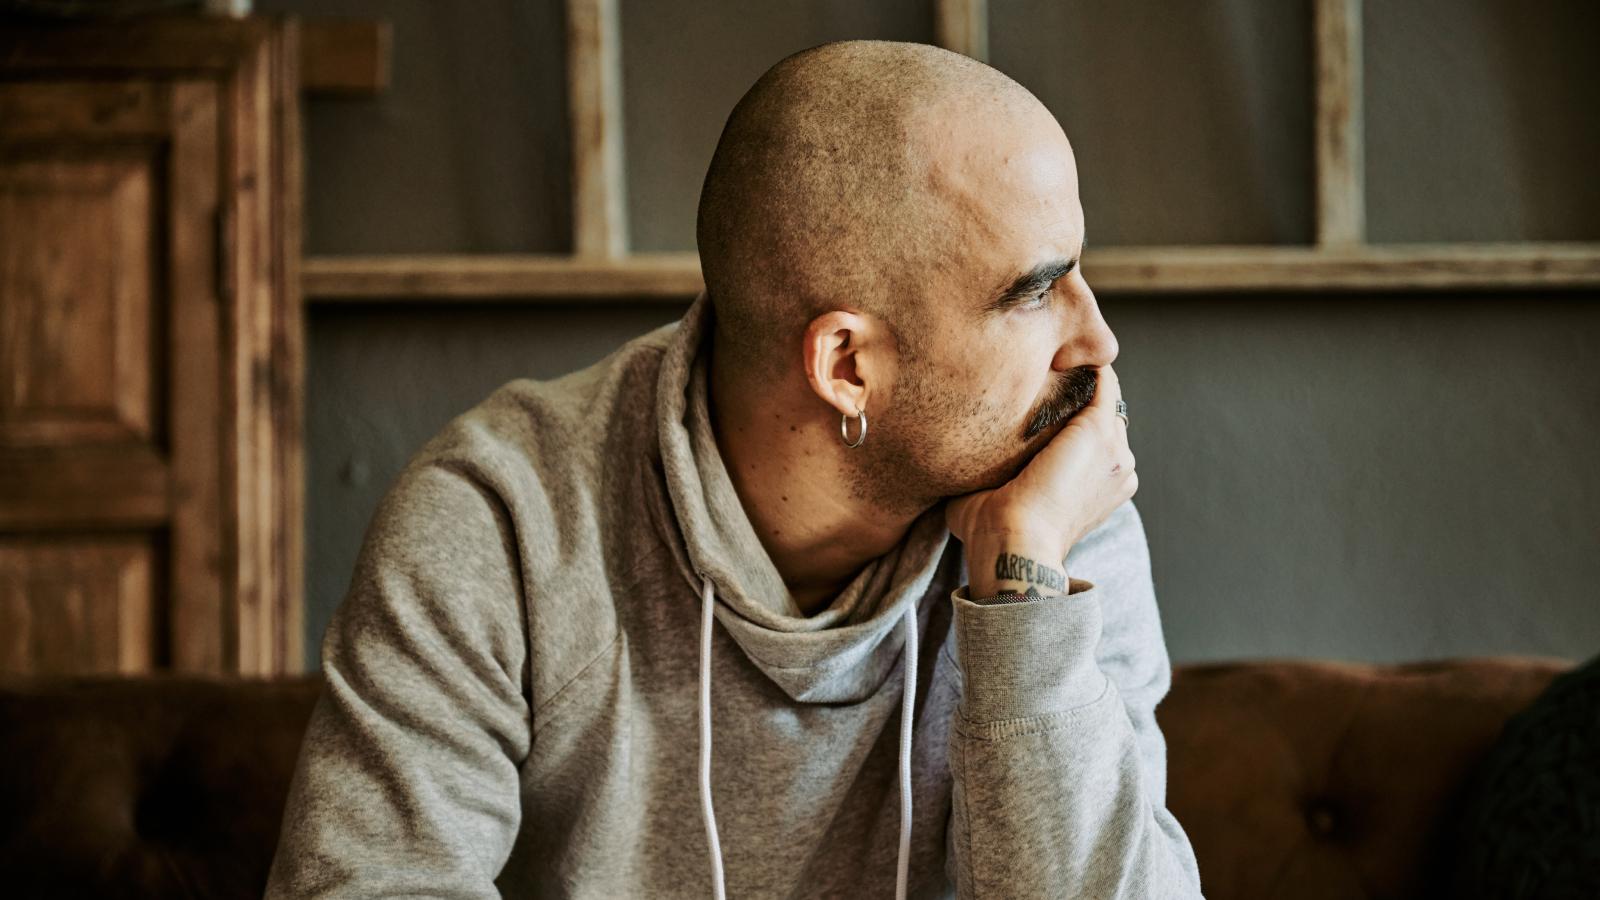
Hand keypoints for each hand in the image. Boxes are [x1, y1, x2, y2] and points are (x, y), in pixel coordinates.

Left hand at [945, 365, 1136, 564]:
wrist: (1014, 544)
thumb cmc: (995, 534)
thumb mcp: (997, 494)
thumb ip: (994, 470)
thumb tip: (954, 455)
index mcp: (1101, 487)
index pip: (1090, 437)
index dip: (1066, 414)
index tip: (1031, 392)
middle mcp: (1118, 468)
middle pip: (1100, 413)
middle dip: (1073, 391)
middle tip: (1034, 366)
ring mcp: (1115, 449)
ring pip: (1103, 395)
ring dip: (1076, 374)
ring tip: (1042, 351)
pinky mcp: (1100, 430)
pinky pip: (1102, 381)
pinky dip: (1082, 364)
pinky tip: (1051, 351)